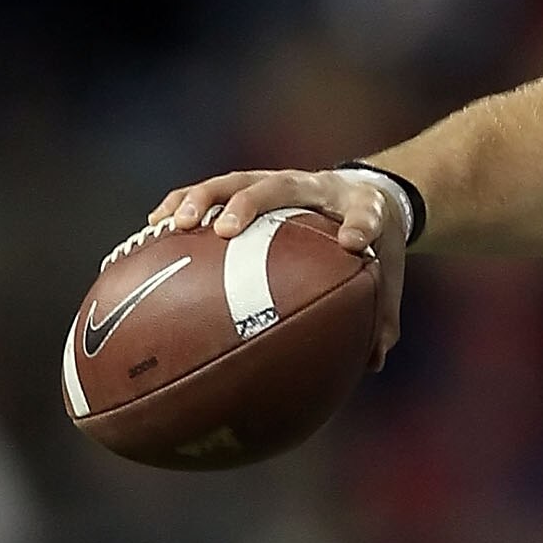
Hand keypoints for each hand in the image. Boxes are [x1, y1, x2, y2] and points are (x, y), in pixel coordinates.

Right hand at [148, 165, 408, 368]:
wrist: (367, 194)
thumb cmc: (374, 243)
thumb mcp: (388, 273)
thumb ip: (383, 316)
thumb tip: (373, 362)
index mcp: (361, 206)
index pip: (364, 215)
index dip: (360, 227)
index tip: (352, 244)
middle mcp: (315, 186)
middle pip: (282, 184)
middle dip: (250, 204)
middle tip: (226, 231)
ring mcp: (279, 181)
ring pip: (237, 179)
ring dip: (204, 198)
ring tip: (176, 225)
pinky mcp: (253, 184)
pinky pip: (212, 189)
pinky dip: (183, 202)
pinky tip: (154, 227)